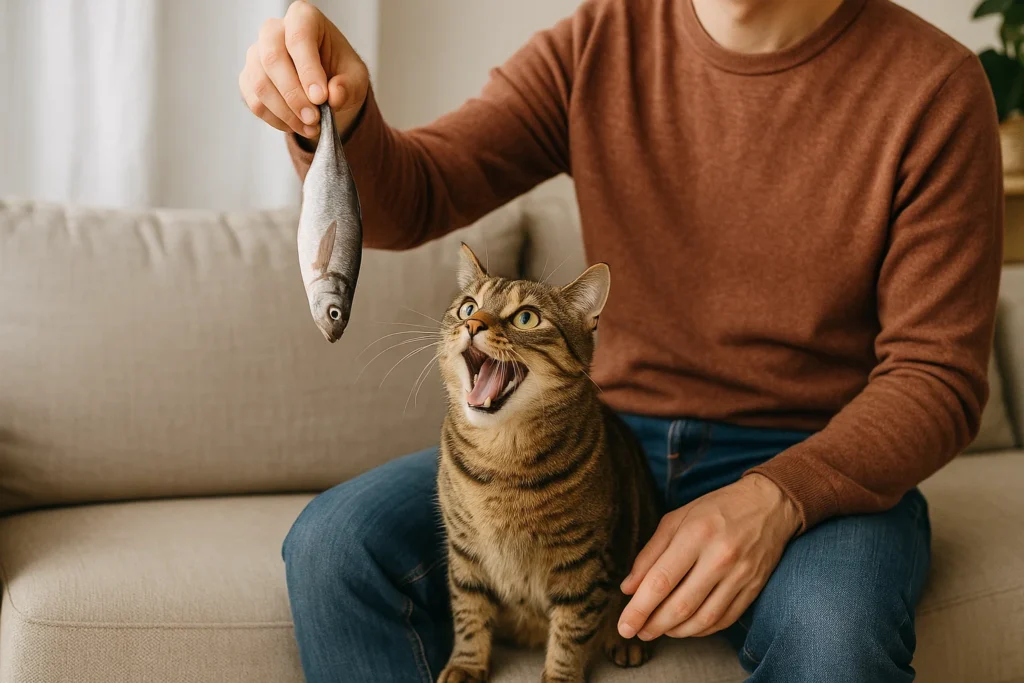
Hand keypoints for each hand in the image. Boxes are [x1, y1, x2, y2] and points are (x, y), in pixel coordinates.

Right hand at [239, 1, 368, 140]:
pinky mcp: (248, 78)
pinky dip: (276, 119)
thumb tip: (334, 95)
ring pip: (260, 83)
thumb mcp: (355, 77)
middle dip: (294, 95)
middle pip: (272, 59)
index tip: (321, 98)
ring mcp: (256, 54)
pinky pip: (255, 101)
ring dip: (285, 112)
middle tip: (314, 118)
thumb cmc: (340, 72)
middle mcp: (274, 30)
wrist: (325, 87)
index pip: (299, 38)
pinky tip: (296, 125)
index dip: (308, 69)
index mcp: (303, 18)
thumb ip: (349, 85)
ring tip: (310, 126)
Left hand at [618, 474, 800, 639]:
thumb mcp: (676, 519)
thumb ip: (649, 554)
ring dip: (675, 632)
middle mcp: (720, 557)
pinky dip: (700, 629)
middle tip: (636, 632)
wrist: (769, 505)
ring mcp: (740, 576)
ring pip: (702, 619)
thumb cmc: (715, 509)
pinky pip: (723, 620)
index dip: (639, 609)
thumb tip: (628, 588)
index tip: (624, 625)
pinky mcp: (753, 589)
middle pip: (681, 605)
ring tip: (657, 630)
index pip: (661, 581)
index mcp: (696, 534)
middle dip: (653, 625)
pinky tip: (684, 627)